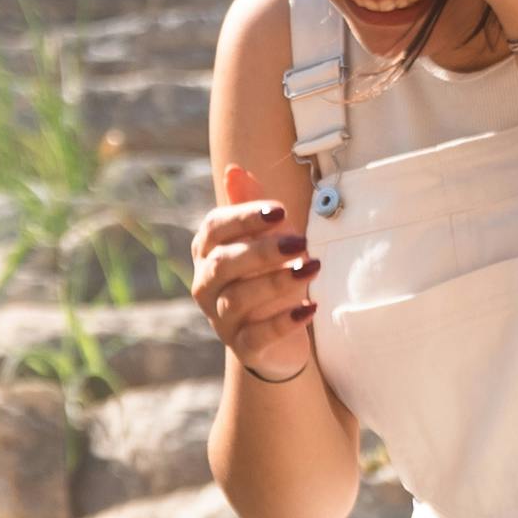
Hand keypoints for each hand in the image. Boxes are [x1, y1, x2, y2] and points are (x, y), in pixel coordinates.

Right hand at [193, 187, 321, 381]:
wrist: (274, 336)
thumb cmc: (266, 276)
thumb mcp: (262, 240)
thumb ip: (250, 209)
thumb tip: (233, 170)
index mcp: (207, 252)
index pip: (215, 228)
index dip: (245, 217)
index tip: (280, 210)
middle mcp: (206, 286)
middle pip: (224, 264)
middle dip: (262, 251)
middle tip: (300, 242)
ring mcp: (221, 319)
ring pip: (239, 300)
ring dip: (277, 283)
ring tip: (312, 269)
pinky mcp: (243, 348)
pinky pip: (258, 336)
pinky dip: (284, 323)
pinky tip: (309, 308)